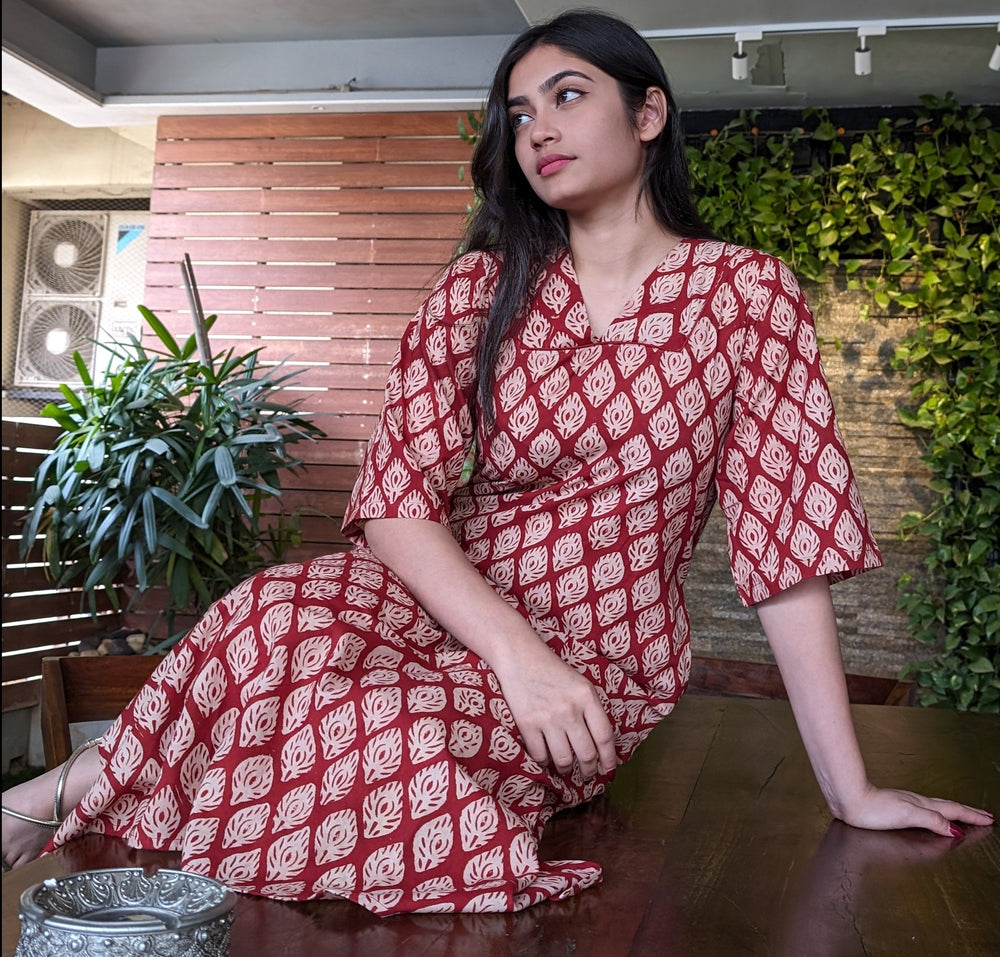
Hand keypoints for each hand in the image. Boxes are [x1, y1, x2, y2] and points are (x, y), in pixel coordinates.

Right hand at [492, 638, 616, 780]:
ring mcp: (547, 717)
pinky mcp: (527, 724)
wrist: (519, 655)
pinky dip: (544, 762)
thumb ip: (591, 709)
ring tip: (566, 767)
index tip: (608, 770)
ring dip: (567, 769)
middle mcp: (570, 709)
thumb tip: (600, 744)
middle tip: (588, 774)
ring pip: (564, 759)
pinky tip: (546, 757)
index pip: (604, 736)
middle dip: (589, 770)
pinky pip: (540, 755)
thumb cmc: (551, 670)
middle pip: (586, 753)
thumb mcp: (580, 683)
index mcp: (587, 696)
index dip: (609, 758)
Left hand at [837, 783, 994, 836]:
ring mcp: (905, 803)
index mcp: (921, 805)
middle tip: (985, 815)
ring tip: (964, 815)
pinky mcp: (894, 807)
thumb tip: (955, 829)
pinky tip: (931, 815)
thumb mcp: (907, 815)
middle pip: (948, 806)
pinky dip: (936, 812)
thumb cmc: (873, 808)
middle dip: (968, 812)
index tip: (988, 818)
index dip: (971, 816)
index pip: (952, 811)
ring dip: (954, 811)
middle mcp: (915, 802)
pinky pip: (925, 809)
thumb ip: (932, 820)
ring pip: (936, 806)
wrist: (848, 799)